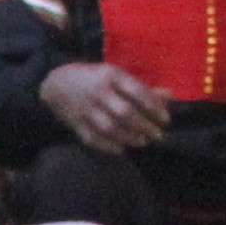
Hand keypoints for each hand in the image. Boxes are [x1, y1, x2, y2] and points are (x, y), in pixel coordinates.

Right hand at [42, 59, 170, 152]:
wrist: (55, 83)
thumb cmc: (92, 78)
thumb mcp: (115, 76)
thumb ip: (141, 88)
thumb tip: (170, 95)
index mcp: (110, 75)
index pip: (136, 91)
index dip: (154, 106)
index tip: (165, 119)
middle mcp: (98, 92)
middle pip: (125, 112)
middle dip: (144, 125)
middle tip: (157, 135)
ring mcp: (86, 109)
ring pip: (110, 127)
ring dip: (129, 137)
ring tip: (142, 141)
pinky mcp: (75, 123)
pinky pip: (93, 138)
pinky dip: (108, 146)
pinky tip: (121, 149)